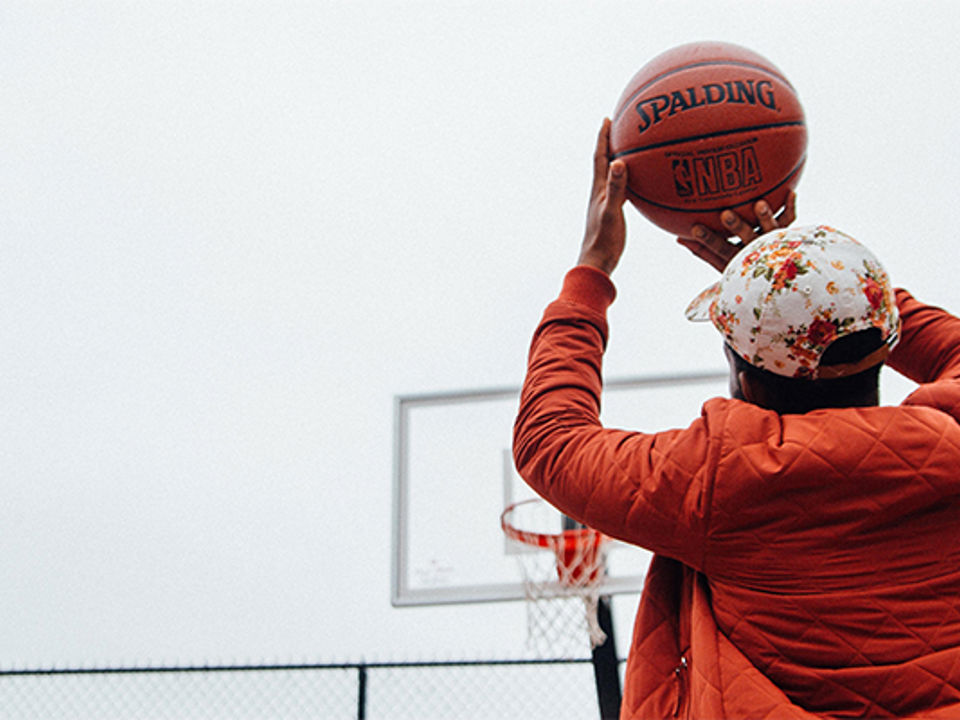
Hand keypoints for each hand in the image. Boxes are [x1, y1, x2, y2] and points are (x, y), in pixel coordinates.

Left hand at [577, 118, 628, 274]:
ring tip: (630, 146)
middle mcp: (600, 192)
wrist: (597, 262)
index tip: (607, 118)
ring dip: (620, 159)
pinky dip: (631, 180)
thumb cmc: (603, 240)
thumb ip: (615, 189)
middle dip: (610, 142)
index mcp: (598, 189)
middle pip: (605, 161)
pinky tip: (642, 180)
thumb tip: (618, 162)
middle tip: (619, 125)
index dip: (602, 138)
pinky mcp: (614, 212)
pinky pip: (624, 189)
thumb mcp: (611, 212)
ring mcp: (606, 202)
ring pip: (614, 174)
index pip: (599, 157)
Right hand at [676, 191, 796, 271]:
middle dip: (736, 226)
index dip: (707, 240)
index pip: (720, 249)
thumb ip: (702, 251)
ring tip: (759, 203)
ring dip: (765, 217)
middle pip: (746, 239)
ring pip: (771, 230)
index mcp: (738, 258)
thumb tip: (677, 238)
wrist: (775, 281)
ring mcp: (773, 243)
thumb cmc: (741, 267)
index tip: (694, 228)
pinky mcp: (786, 234)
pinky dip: (790, 208)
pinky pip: (790, 221)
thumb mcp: (720, 263)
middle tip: (726, 213)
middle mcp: (756, 251)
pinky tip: (791, 192)